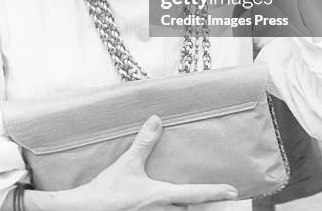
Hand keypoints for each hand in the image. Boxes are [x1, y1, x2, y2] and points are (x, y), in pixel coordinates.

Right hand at [77, 115, 238, 210]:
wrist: (88, 210)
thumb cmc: (108, 190)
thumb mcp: (128, 163)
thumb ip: (144, 142)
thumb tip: (157, 120)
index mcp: (161, 196)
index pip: (196, 194)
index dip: (216, 191)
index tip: (233, 190)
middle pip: (191, 210)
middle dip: (203, 205)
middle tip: (218, 199)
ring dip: (186, 209)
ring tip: (193, 202)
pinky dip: (171, 210)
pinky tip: (165, 205)